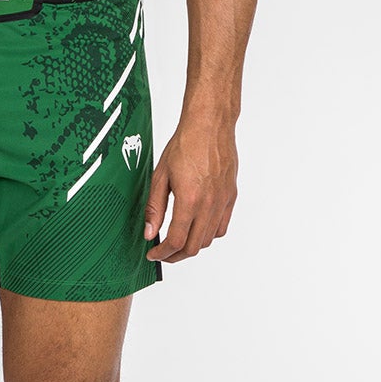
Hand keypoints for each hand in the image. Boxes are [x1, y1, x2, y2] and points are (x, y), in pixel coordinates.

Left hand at [143, 117, 237, 262]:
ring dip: (192, 246)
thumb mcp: (160, 175)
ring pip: (209, 239)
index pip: (176, 241)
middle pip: (194, 247)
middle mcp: (209, 204)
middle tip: (163, 253)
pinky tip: (197, 228)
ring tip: (178, 241)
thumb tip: (150, 232)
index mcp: (189, 199)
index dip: (162, 253)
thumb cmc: (185, 144)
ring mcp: (223, 201)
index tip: (153, 254)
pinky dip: (209, 234)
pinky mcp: (230, 197)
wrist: (210, 126)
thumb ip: (155, 207)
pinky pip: (222, 227)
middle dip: (175, 256)